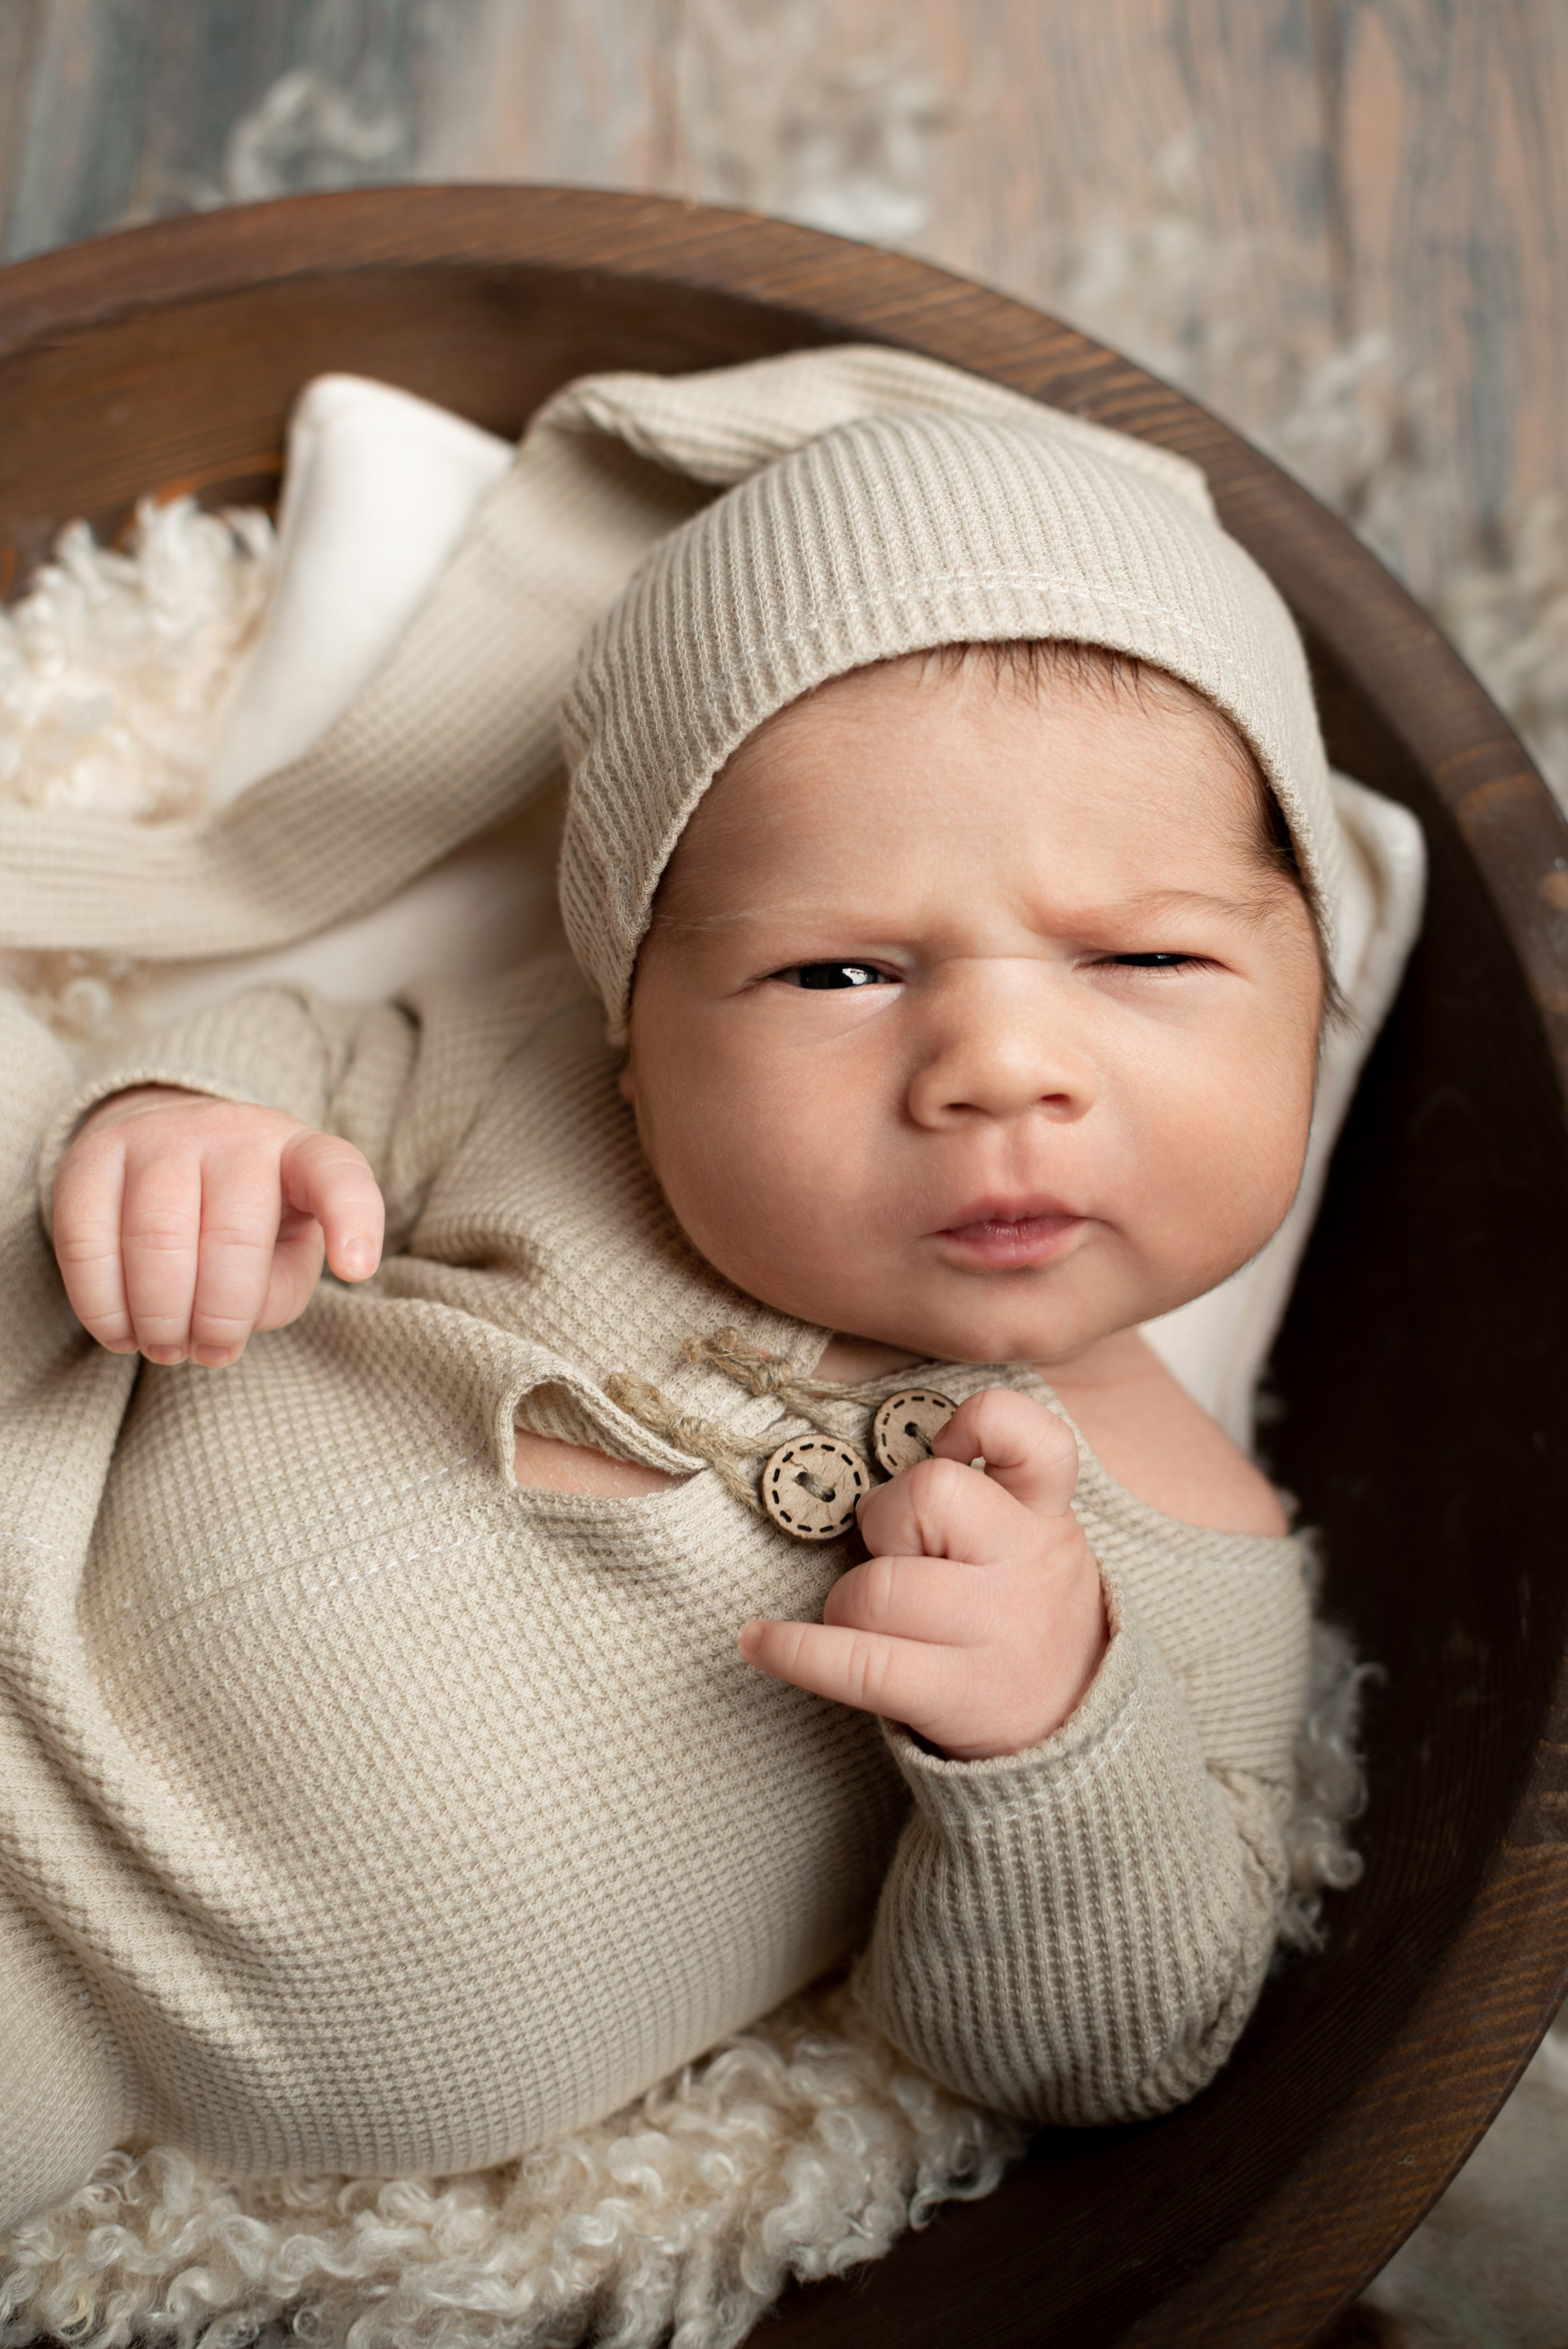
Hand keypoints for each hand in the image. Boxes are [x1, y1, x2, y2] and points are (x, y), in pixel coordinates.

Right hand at [52, 1086, 384, 1367]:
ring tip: (167, 1348)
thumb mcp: (286, 1255)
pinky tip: (121, 1333)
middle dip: (220, 1318)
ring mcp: (160, 1136)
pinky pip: (88, 1241)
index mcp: (300, 1153)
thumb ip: (277, 1292)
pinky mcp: (93, 1156)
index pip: (337, 1174)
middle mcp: (234, 1133)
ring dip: (160, 1318)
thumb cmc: (248, 1222)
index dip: (352, 1221)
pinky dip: (104, 1306)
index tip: (358, 1270)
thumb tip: (223, 1322)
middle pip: (231, 1237)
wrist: (169, 1146)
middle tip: (210, 1353)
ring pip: (155, 1240)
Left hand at [739, 1388, 1108, 1759]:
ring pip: (879, 1586)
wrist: (1073, 1727)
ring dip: (847, 1601)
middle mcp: (1030, 1564)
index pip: (1032, 1437)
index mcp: (1045, 1515)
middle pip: (929, 1495)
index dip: (981, 1423)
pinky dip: (793, 1651)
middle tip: (898, 1554)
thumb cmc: (1021, 1612)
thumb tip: (884, 1483)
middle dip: (885, 1520)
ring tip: (868, 1619)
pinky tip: (758, 1644)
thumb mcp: (1029, 1539)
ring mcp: (997, 1632)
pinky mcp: (957, 1694)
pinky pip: (857, 1664)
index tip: (947, 1444)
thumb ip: (979, 1494)